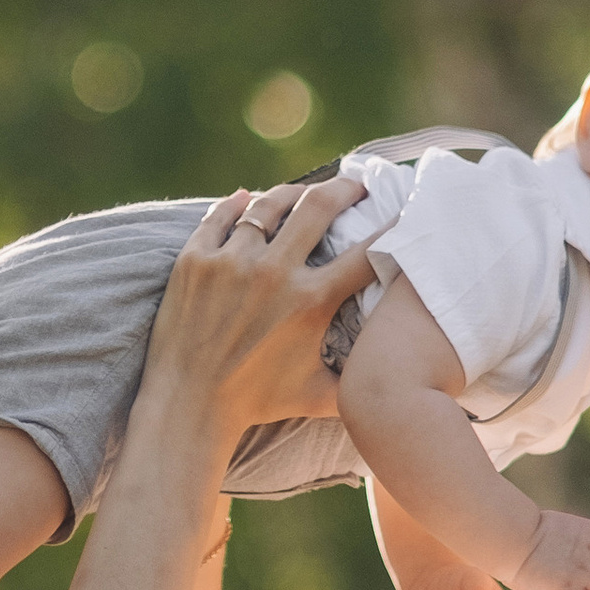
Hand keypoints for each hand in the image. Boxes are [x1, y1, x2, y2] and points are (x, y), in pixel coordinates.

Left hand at [140, 177, 375, 442]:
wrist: (188, 404)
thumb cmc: (258, 403)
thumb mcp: (320, 394)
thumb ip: (360, 377)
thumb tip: (396, 371)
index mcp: (311, 301)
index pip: (365, 252)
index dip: (392, 228)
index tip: (402, 213)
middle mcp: (273, 273)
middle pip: (319, 206)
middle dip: (346, 188)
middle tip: (357, 184)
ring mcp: (230, 261)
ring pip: (269, 203)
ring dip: (293, 192)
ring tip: (304, 192)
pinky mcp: (195, 260)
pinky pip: (220, 216)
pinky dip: (237, 203)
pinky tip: (248, 197)